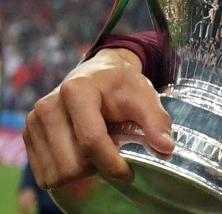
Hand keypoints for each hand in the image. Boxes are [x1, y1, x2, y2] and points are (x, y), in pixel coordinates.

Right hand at [23, 48, 173, 188]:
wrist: (98, 73)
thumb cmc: (122, 84)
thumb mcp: (145, 96)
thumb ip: (156, 121)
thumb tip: (166, 150)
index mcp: (77, 91)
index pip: (91, 141)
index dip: (112, 164)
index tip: (129, 173)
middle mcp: (48, 106)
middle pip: (72, 163)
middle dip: (98, 166)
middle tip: (115, 151)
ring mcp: (34, 122)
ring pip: (57, 174)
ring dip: (82, 171)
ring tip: (98, 150)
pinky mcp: (29, 136)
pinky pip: (46, 175)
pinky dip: (68, 172)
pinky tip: (82, 153)